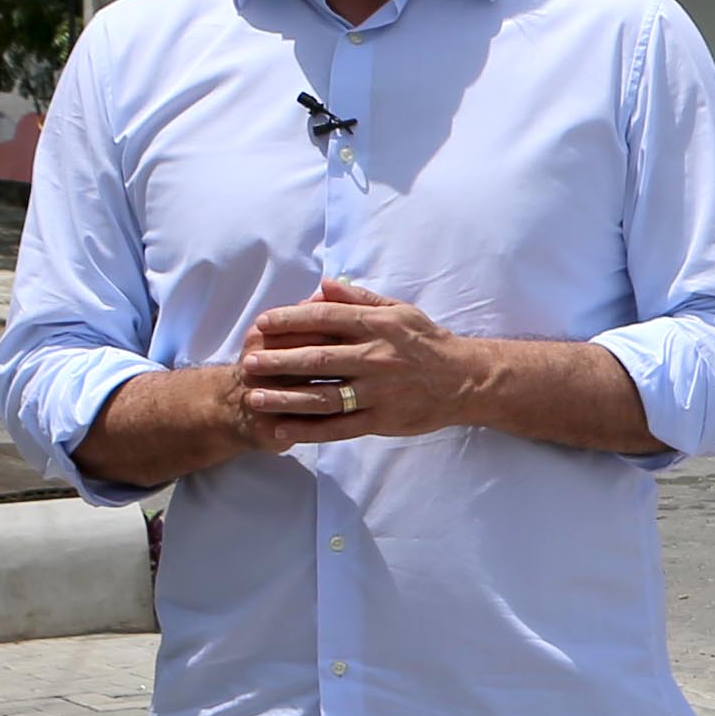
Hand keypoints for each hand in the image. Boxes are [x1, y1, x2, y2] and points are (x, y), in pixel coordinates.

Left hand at [236, 279, 493, 447]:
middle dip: (279, 361)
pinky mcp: (382, 419)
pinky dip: (308, 430)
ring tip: (255, 398)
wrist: (466, 380)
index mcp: (378, 326)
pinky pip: (339, 427)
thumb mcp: (399, 311)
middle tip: (248, 363)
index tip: (262, 324)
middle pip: (319, 358)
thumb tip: (322, 284)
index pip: (326, 318)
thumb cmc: (427, 342)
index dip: (291, 320)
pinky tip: (281, 430)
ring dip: (285, 398)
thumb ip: (359, 298)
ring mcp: (378, 391)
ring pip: (324, 396)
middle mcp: (376, 357)